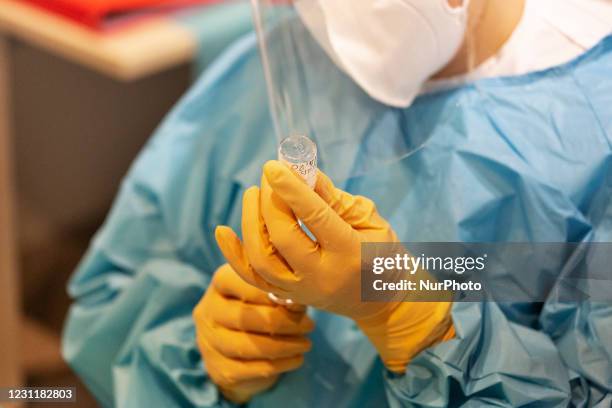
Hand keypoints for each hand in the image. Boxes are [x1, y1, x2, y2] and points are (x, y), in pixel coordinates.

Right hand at [193, 263, 313, 402]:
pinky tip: (296, 359)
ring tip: (306, 343)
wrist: (241, 353)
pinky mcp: (218, 368)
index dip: (268, 290)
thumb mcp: (272, 298)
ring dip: (283, 346)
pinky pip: (249, 369)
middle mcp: (208, 311)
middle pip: (244, 317)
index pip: (238, 281)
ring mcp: (208, 341)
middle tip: (309, 325)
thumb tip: (300, 298)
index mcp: (219, 284)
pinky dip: (278, 365)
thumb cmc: (262, 312)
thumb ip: (283, 296)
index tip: (296, 297)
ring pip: (246, 346)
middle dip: (282, 322)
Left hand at [216, 161, 453, 372]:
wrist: (381, 302)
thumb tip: (301, 172)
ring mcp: (301, 291)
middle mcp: (322, 277)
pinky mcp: (288, 296)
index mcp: (350, 254)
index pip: (315, 218)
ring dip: (251, 221)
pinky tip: (221, 229)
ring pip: (261, 259)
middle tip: (269, 175)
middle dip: (270, 201)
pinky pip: (252, 278)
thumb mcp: (370, 221)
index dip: (292, 190)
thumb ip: (335, 199)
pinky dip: (233, 254)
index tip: (274, 165)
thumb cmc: (382, 254)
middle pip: (283, 238)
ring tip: (253, 193)